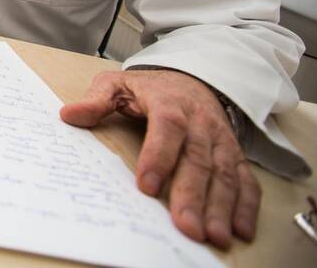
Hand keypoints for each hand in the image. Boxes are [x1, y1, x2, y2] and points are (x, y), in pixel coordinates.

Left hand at [60, 68, 259, 248]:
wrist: (190, 79)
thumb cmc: (148, 89)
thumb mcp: (117, 84)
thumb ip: (96, 100)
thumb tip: (69, 115)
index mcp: (169, 103)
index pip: (168, 128)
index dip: (158, 156)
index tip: (146, 186)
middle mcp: (200, 123)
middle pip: (198, 159)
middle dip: (192, 195)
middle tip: (186, 227)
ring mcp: (220, 140)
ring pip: (225, 174)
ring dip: (221, 207)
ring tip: (213, 236)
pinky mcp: (234, 155)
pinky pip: (246, 180)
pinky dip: (247, 206)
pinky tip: (241, 231)